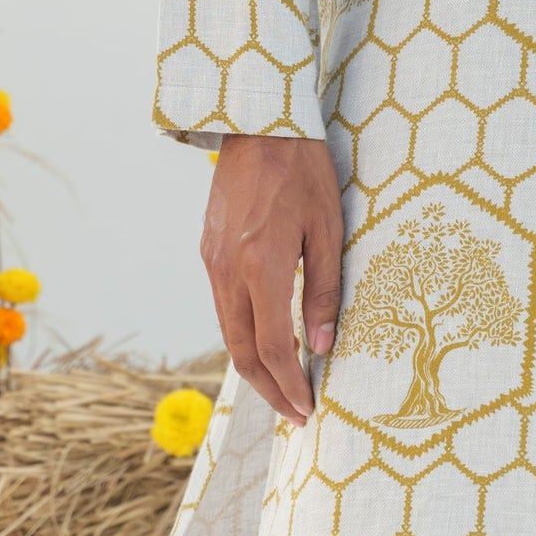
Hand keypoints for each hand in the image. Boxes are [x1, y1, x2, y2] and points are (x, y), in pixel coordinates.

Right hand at [200, 134, 343, 428]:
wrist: (258, 122)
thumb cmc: (304, 170)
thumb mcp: (328, 228)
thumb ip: (324, 290)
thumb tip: (321, 346)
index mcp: (261, 265)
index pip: (270, 346)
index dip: (288, 385)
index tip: (307, 410)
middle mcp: (228, 270)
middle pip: (241, 351)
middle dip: (269, 389)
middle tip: (295, 413)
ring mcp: (212, 261)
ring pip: (227, 331)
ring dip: (254, 365)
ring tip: (284, 386)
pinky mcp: (208, 251)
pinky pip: (223, 306)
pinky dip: (242, 334)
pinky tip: (265, 341)